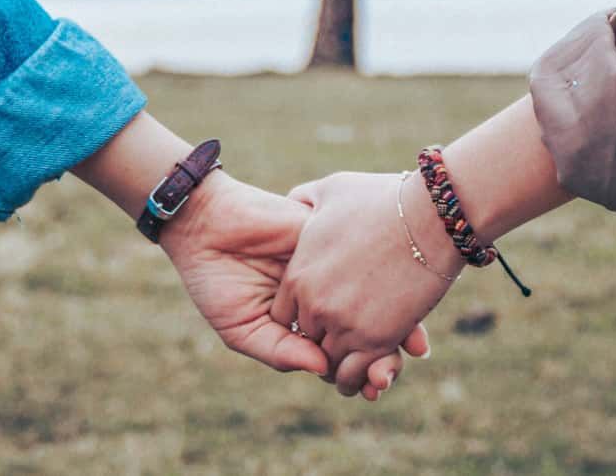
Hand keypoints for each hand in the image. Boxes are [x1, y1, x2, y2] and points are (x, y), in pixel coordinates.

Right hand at [162, 171, 428, 397]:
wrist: (205, 226)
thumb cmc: (216, 280)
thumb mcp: (243, 328)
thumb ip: (281, 350)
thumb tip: (324, 370)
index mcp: (306, 320)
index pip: (342, 350)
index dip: (361, 371)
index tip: (374, 389)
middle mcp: (327, 294)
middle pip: (367, 327)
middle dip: (384, 353)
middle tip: (390, 374)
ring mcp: (335, 267)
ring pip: (377, 296)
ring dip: (397, 322)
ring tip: (409, 348)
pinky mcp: (336, 238)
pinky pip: (370, 260)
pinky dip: (389, 281)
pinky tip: (398, 303)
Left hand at [274, 171, 462, 396]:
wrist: (431, 215)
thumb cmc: (384, 198)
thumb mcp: (331, 191)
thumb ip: (305, 199)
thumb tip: (294, 201)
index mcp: (298, 275)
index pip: (284, 316)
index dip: (301, 318)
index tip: (321, 315)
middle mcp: (315, 305)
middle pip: (306, 340)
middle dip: (322, 341)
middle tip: (341, 340)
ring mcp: (345, 325)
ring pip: (330, 364)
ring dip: (341, 366)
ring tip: (356, 362)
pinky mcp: (377, 339)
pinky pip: (356, 374)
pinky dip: (361, 378)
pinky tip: (372, 373)